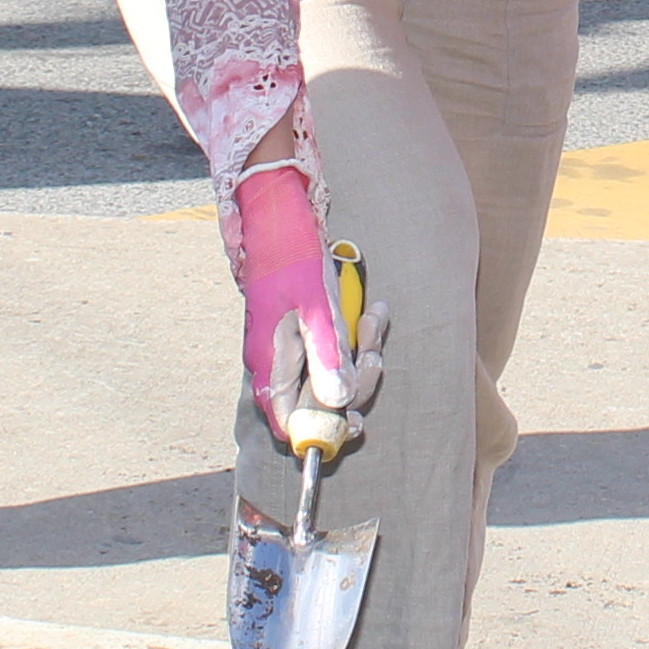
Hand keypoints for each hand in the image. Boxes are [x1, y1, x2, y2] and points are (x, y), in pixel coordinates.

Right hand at [236, 163, 374, 445]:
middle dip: (357, 380)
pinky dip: (356, 335)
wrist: (278, 217)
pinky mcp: (304, 331)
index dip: (323, 431)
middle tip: (375, 351)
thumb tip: (337, 405)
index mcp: (273, 366)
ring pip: (333, 372)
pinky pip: (335, 348)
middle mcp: (278, 364)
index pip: (291, 425)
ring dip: (362, 350)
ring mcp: (290, 347)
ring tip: (376, 317)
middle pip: (319, 402)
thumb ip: (327, 359)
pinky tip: (372, 311)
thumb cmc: (295, 259)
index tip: (355, 423)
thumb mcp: (318, 310)